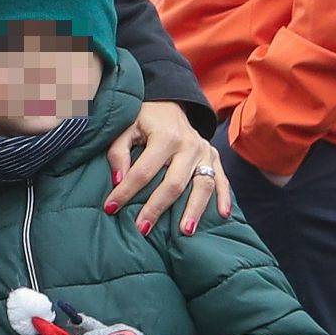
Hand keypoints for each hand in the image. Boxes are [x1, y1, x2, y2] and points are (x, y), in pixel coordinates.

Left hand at [104, 101, 232, 235]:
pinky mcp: (214, 157)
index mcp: (165, 136)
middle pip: (174, 183)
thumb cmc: (143, 119)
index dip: (125, 191)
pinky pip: (222, 179)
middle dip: (157, 207)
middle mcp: (189, 144)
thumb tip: (118, 180)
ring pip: (202, 185)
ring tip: (185, 232)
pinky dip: (225, 197)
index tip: (110, 208)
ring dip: (194, 210)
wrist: (169, 102)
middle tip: (142, 229)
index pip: (143, 171)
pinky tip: (222, 215)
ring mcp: (205, 151)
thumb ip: (118, 152)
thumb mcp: (126, 128)